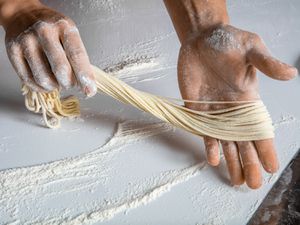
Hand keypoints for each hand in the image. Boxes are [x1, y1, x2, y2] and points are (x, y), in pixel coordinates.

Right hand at [2, 0, 96, 95]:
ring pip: (43, 77)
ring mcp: (27, 41)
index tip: (90, 90)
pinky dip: (40, 87)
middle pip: (60, 68)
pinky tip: (46, 84)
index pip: (77, 55)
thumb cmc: (52, 28)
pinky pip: (28, 79)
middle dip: (69, 83)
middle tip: (70, 84)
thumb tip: (85, 83)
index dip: (84, 76)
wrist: (23, 14)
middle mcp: (44, 32)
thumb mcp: (69, 33)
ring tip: (57, 83)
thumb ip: (76, 55)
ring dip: (54, 87)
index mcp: (64, 27)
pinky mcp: (13, 51)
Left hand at [178, 24, 297, 188]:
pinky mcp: (196, 109)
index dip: (266, 148)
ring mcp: (214, 112)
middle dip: (249, 163)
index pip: (260, 129)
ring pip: (224, 142)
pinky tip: (214, 160)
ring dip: (231, 161)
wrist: (202, 39)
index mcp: (248, 100)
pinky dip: (209, 145)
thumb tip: (291, 74)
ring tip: (236, 180)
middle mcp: (232, 111)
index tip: (272, 167)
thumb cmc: (228, 42)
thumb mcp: (252, 49)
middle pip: (243, 142)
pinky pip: (203, 131)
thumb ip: (267, 64)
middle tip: (253, 184)